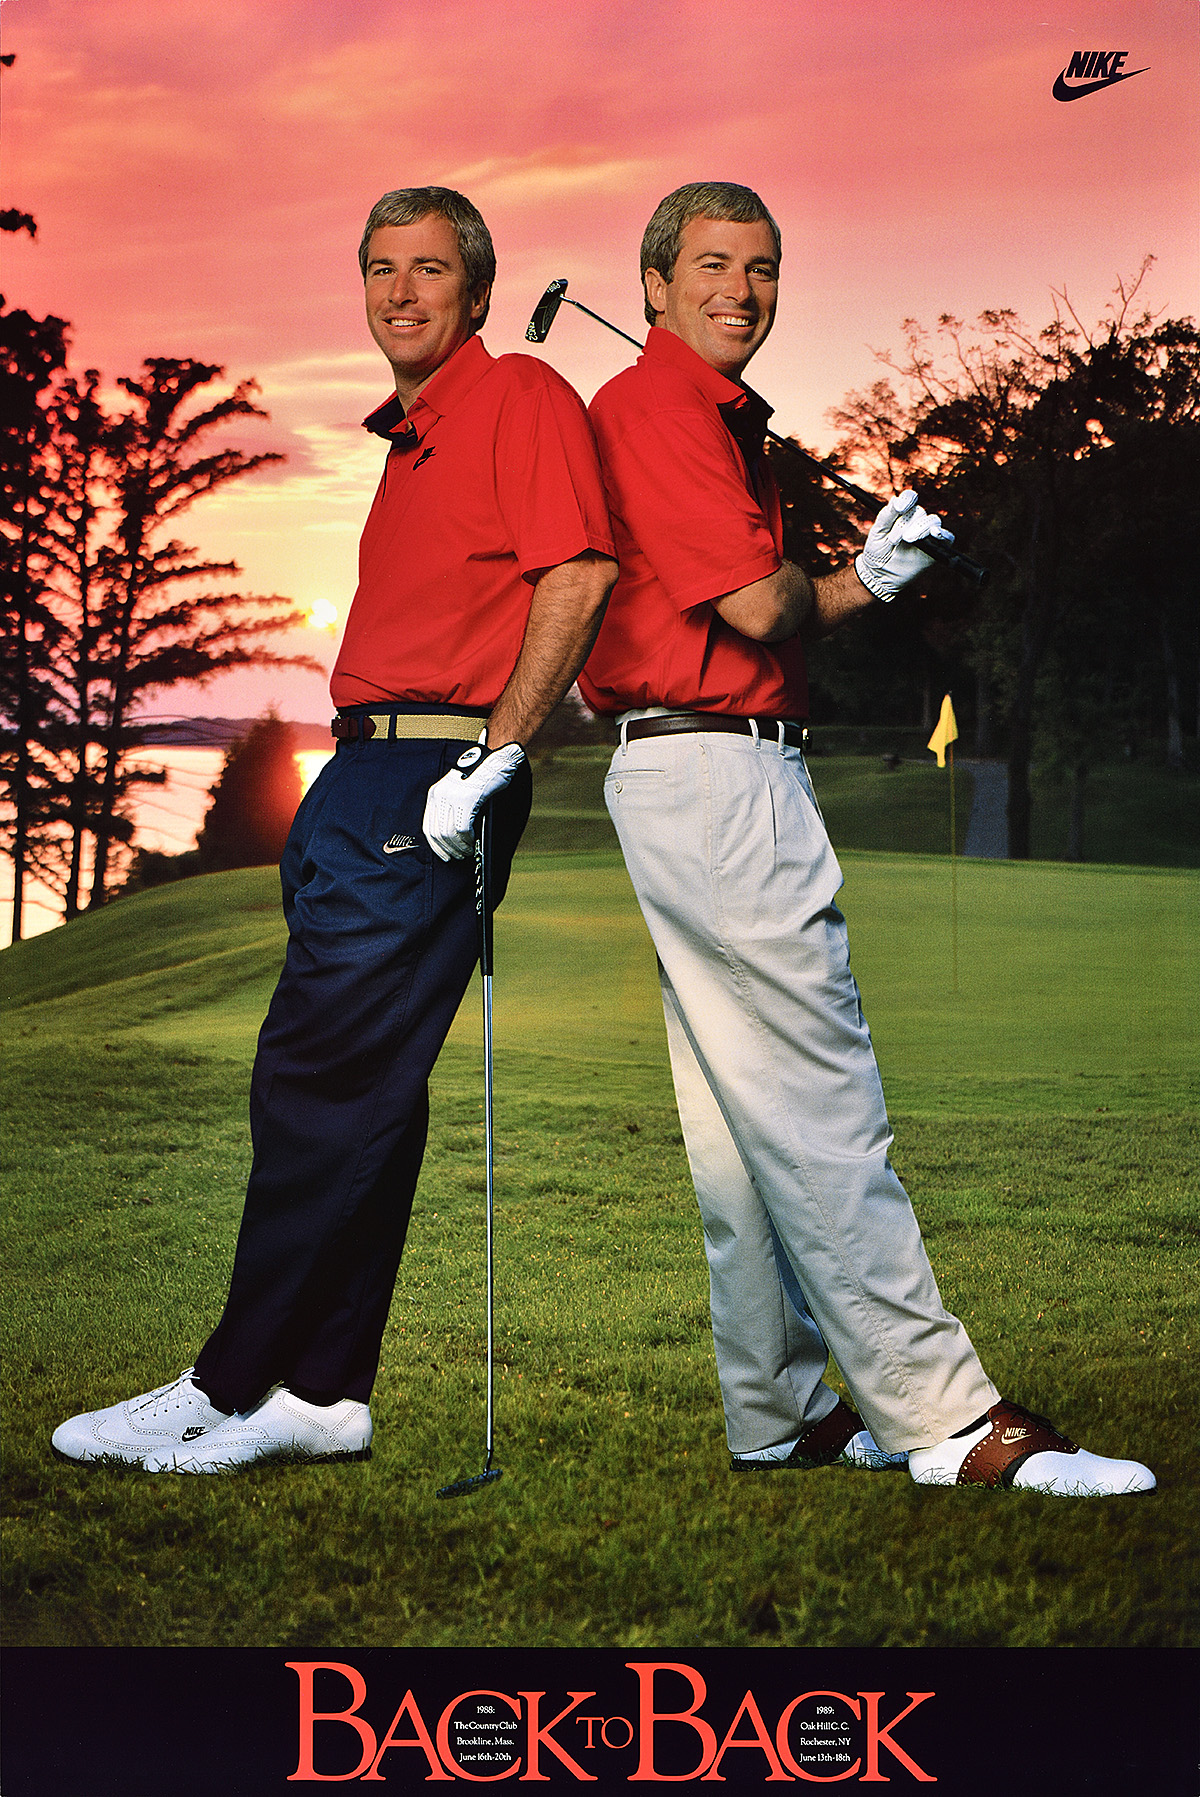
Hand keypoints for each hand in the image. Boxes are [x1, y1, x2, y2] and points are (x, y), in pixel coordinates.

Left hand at [422, 740, 526, 861]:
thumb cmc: (482, 777)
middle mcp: (439, 795)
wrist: (496, 760)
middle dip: (448, 849)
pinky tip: (473, 842)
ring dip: (459, 847)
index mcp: (435, 794)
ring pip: (449, 834)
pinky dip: (467, 840)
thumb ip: (452, 810)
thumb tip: (452, 837)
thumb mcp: (458, 792)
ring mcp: (451, 797)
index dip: (436, 846)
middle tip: (458, 856)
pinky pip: (462, 829)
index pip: (428, 827)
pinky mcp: (465, 800)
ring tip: (467, 850)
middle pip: (437, 834)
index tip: (444, 855)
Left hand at [854, 490, 953, 601]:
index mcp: (902, 513)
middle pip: (919, 512)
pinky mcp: (936, 548)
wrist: (881, 574)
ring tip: (907, 540)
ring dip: (919, 528)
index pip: (910, 498)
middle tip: (893, 540)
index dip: (907, 500)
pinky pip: (947, 537)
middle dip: (905, 524)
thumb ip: (886, 515)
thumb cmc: (877, 552)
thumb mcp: (877, 532)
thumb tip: (896, 500)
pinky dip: (944, 534)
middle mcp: (916, 521)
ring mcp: (927, 534)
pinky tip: (935, 535)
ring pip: (932, 521)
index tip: (900, 509)